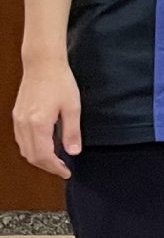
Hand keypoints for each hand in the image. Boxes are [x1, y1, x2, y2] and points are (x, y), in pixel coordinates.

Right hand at [12, 59, 80, 177]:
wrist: (42, 64)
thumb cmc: (60, 82)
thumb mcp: (73, 107)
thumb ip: (71, 132)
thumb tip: (73, 152)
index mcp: (39, 124)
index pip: (44, 156)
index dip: (55, 168)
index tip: (66, 172)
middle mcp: (24, 124)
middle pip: (31, 156)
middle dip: (47, 166)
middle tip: (62, 169)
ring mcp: (18, 120)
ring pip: (24, 149)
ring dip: (38, 158)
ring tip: (55, 160)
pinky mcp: (17, 115)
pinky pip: (21, 139)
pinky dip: (31, 148)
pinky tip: (44, 146)